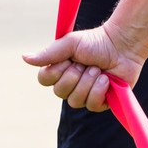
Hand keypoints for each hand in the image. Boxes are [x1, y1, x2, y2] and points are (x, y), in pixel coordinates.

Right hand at [23, 25, 144, 111]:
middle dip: (75, 76)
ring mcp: (85, 94)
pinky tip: (106, 79)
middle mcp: (70, 84)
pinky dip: (98, 90)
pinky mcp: (101, 102)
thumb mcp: (70, 44)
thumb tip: (24, 58)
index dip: (56, 72)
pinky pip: (91, 105)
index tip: (69, 59)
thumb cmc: (96, 42)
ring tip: (98, 70)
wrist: (123, 45)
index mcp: (60, 70)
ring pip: (75, 101)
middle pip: (59, 92)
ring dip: (88, 82)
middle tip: (87, 63)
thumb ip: (49, 54)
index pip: (44, 80)